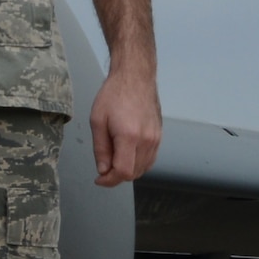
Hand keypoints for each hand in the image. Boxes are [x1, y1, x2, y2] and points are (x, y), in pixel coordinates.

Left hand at [89, 66, 160, 186]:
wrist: (135, 78)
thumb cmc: (113, 95)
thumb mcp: (97, 122)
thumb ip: (101, 149)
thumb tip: (103, 169)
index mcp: (130, 137)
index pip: (123, 172)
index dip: (109, 180)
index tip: (99, 179)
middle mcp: (148, 140)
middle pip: (134, 173)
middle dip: (116, 176)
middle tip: (102, 168)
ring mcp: (157, 139)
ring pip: (144, 168)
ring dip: (128, 170)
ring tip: (112, 159)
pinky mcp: (160, 136)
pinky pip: (150, 158)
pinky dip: (138, 163)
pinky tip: (125, 154)